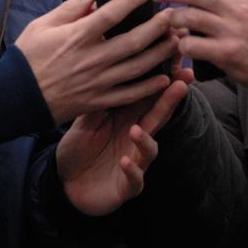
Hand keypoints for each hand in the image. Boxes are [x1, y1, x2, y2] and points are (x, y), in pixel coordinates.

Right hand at [16, 0, 180, 123]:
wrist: (16, 96)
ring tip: (176, 40)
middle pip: (133, 41)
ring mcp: (97, 82)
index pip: (111, 14)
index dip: (132, 0)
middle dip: (157, 27)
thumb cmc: (28, 57)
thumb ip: (72, 7)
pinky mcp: (98, 100)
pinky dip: (149, 87)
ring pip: (137, 67)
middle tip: (172, 16)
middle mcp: (91, 59)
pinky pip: (129, 95)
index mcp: (77, 37)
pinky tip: (165, 77)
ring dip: (160, 53)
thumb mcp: (44, 24)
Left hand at [57, 67, 193, 215]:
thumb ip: (98, 100)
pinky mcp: (127, 186)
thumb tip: (104, 69)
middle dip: (170, 101)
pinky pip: (134, 179)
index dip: (162, 80)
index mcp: (127, 119)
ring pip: (149, 150)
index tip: (174, 61)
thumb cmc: (79, 148)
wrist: (66, 184)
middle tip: (181, 83)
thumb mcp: (85, 121)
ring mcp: (135, 163)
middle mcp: (135, 138)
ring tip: (136, 130)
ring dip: (144, 140)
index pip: (148, 96)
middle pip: (157, 117)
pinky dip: (132, 171)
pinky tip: (125, 162)